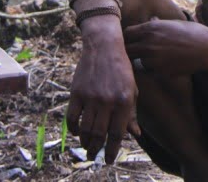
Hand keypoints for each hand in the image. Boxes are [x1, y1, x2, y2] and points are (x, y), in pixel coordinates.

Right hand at [66, 17, 140, 160]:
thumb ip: (132, 113)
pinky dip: (73, 128)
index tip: (108, 160)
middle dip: (96, 149)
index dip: (112, 150)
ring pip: (85, 129)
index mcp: (123, 101)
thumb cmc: (122, 69)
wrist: (104, 47)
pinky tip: (77, 132)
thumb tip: (135, 135)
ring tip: (87, 146)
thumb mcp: (132, 90)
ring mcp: (91, 97)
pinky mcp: (77, 92)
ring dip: (85, 141)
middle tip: (94, 156)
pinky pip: (72, 117)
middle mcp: (107, 101)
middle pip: (99, 134)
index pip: (117, 133)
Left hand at [123, 18, 207, 74]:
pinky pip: (149, 71)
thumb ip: (158, 24)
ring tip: (151, 58)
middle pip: (126, 50)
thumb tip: (150, 20)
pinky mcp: (160, 72)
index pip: (126, 33)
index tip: (130, 39)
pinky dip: (152, 69)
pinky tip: (162, 64)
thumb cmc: (193, 32)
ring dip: (141, 61)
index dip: (127, 37)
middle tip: (132, 52)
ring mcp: (153, 60)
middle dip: (128, 51)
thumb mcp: (173, 23)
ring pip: (137, 62)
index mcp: (151, 28)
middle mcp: (148, 44)